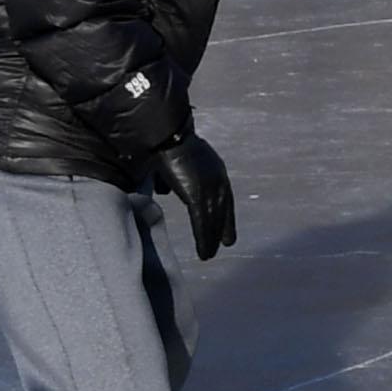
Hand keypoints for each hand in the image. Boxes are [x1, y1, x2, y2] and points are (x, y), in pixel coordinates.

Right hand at [141, 134, 236, 260]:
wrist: (168, 135)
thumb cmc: (167, 145)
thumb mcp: (176, 162)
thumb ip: (174, 178)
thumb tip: (165, 189)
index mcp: (215, 169)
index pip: (224, 196)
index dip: (225, 213)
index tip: (226, 223)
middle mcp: (217, 179)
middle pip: (222, 210)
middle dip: (223, 227)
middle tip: (226, 243)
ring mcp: (209, 188)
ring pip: (213, 220)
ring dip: (211, 239)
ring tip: (209, 254)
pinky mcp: (197, 195)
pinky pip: (202, 222)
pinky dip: (204, 239)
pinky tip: (205, 252)